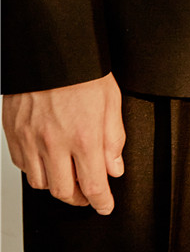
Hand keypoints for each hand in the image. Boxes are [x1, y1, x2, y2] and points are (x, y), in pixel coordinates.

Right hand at [2, 72, 124, 213]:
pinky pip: (22, 165)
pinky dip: (35, 168)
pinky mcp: (14, 133)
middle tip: (87, 192)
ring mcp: (30, 140)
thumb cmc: (81, 68)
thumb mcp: (111, 99)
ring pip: (40, 182)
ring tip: (68, 175)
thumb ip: (113, 137)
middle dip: (79, 197)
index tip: (105, 206)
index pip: (94, 185)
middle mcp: (54, 143)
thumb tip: (114, 167)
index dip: (101, 202)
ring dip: (56, 184)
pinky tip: (46, 159)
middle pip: (63, 191)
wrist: (48, 46)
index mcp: (84, 136)